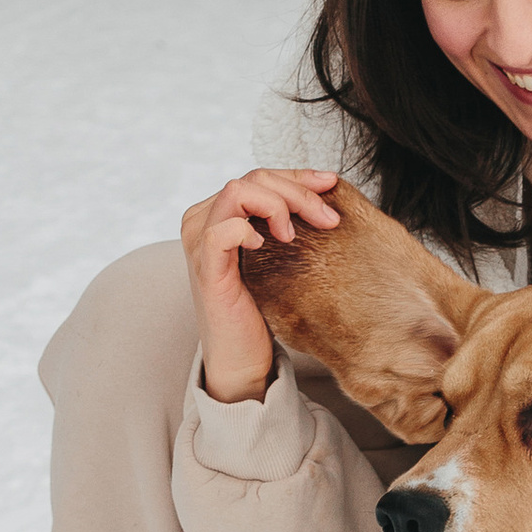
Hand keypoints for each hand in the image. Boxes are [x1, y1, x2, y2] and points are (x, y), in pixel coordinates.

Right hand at [180, 168, 339, 404]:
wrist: (242, 355)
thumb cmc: (260, 304)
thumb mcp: (274, 252)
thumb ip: (283, 220)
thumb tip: (326, 189)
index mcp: (217, 212)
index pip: (259, 176)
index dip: (298, 176)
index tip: (332, 184)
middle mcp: (201, 220)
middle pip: (253, 178)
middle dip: (298, 192)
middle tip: (328, 218)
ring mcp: (199, 242)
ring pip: (238, 191)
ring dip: (278, 206)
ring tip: (294, 236)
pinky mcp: (205, 268)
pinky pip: (223, 231)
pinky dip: (248, 230)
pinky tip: (266, 245)